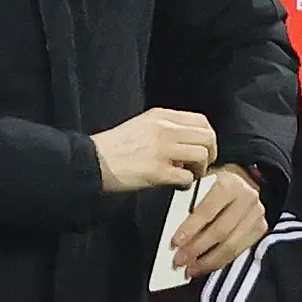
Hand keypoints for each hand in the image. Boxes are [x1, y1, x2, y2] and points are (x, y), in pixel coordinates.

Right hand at [92, 107, 215, 191]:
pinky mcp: (158, 171)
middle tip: (200, 164)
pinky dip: (186, 183)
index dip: (207, 137)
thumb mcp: (141, 125)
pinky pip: (188, 177)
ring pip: (202, 155)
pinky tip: (176, 184)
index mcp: (161, 117)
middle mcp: (164, 130)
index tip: (202, 147)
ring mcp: (162, 150)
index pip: (201, 121)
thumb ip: (165, 128)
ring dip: (200, 169)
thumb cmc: (113, 147)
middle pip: (207, 137)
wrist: (92, 160)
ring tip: (188, 174)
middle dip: (209, 154)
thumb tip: (186, 143)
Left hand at [172, 164, 265, 277]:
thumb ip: (188, 199)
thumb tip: (171, 228)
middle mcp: (247, 198)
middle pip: (220, 231)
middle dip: (196, 249)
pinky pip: (239, 250)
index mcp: (229, 184)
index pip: (207, 211)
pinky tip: (205, 266)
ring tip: (190, 269)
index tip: (175, 243)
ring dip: (208, 261)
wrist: (243, 178)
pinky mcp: (261, 228)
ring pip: (231, 245)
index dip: (190, 229)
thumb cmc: (213, 182)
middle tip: (179, 261)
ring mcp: (257, 214)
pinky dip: (221, 261)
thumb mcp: (199, 182)